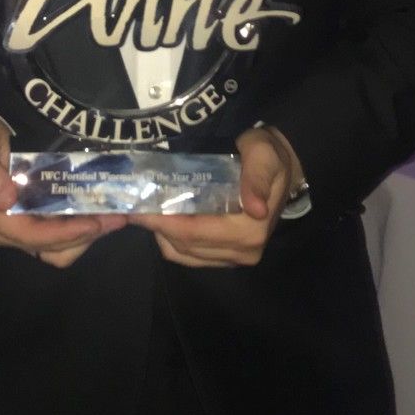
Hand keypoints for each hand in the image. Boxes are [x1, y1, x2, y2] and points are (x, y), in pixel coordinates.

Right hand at [0, 113, 123, 267]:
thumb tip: (5, 200)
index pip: (32, 235)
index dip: (67, 233)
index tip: (97, 221)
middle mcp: (0, 230)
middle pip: (47, 247)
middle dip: (84, 235)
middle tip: (117, 218)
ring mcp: (12, 231)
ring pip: (53, 250)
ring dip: (83, 238)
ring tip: (110, 218)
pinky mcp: (24, 226)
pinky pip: (53, 240)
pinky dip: (76, 233)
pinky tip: (94, 214)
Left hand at [131, 126, 300, 268]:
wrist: (282, 170)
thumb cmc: (268, 158)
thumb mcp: (263, 156)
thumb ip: (257, 178)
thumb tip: (256, 208)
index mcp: (250, 231)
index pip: (195, 233)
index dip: (164, 223)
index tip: (137, 208)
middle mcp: (242, 252)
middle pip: (185, 246)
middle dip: (156, 227)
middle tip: (132, 207)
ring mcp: (234, 258)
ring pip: (183, 254)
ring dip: (161, 235)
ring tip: (145, 211)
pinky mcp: (226, 257)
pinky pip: (189, 256)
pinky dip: (172, 241)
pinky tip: (163, 220)